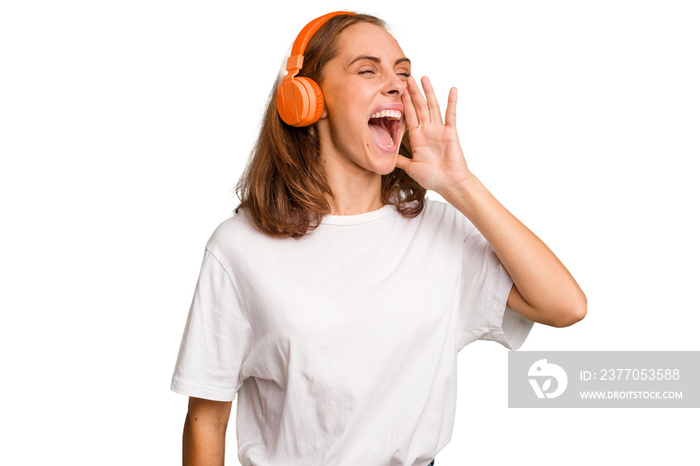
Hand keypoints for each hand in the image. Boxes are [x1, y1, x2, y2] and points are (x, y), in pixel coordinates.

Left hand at [397, 76, 472, 193]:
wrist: (448, 184)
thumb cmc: (431, 178)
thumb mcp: (410, 168)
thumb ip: (399, 160)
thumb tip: (385, 158)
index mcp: (417, 137)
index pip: (409, 116)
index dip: (404, 103)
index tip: (398, 91)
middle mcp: (427, 131)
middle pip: (419, 107)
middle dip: (413, 93)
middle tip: (408, 78)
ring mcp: (439, 130)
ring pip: (433, 107)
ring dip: (428, 92)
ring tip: (424, 78)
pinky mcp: (450, 132)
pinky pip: (451, 115)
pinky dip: (452, 102)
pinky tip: (452, 90)